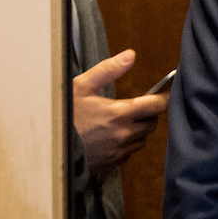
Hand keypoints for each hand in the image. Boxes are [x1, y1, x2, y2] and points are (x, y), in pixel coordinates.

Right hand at [74, 50, 167, 176]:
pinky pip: (129, 152)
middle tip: (136, 107)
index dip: (165, 98)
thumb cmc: (64, 114)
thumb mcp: (81, 86)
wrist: (49, 147)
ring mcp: (120, 151)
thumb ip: (108, 69)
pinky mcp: (114, 163)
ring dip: (137, 130)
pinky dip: (126, 144)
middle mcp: (124, 134)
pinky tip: (110, 136)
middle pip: (152, 123)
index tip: (167, 92)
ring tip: (120, 122)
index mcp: (120, 113)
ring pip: (142, 139)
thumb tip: (130, 55)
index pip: (157, 106)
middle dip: (148, 114)